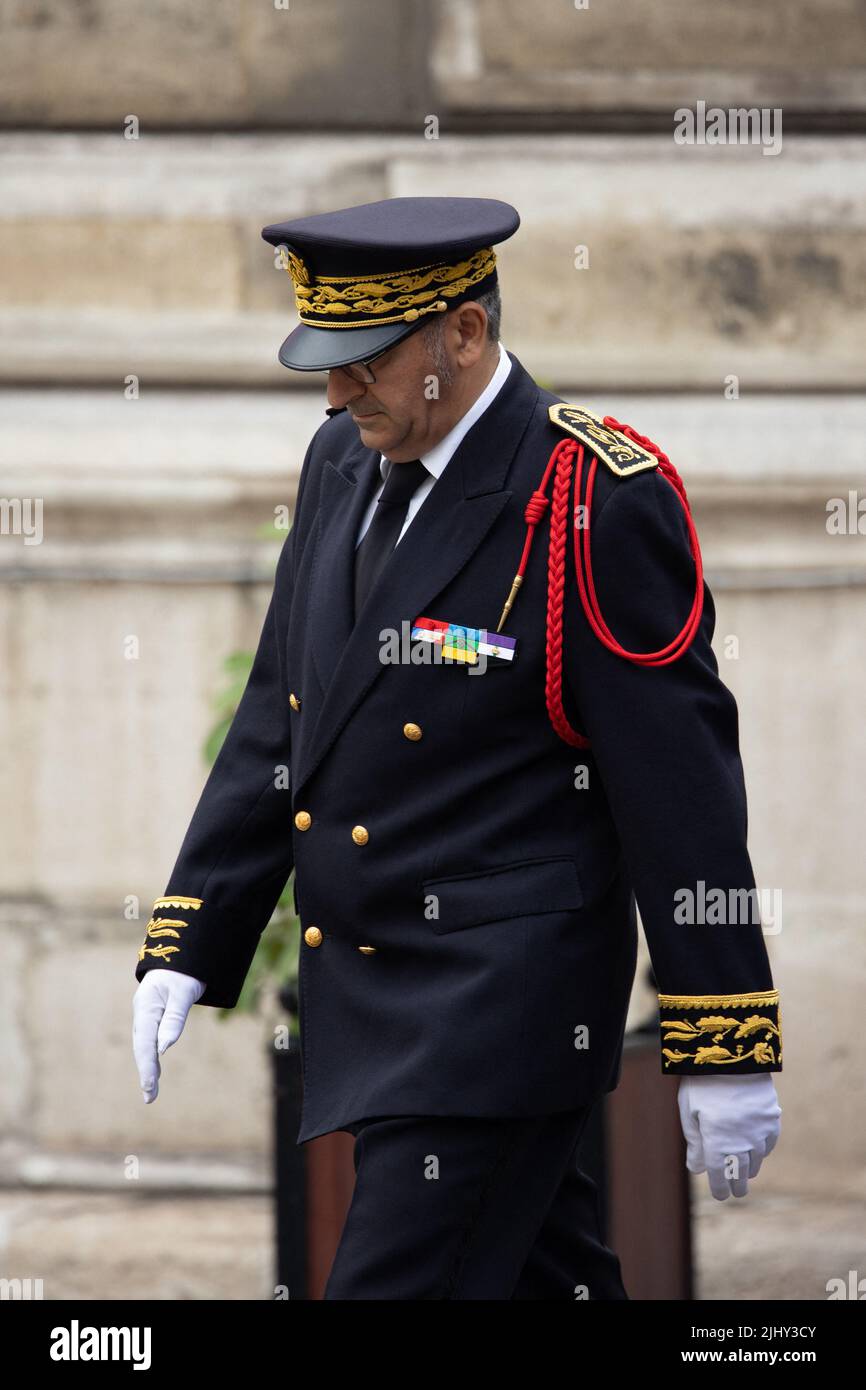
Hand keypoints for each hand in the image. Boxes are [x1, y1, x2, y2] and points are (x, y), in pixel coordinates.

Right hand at [133, 969, 205, 1103]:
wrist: (180, 953)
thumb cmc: (184, 972)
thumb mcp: (183, 992)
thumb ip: (174, 1019)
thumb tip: (164, 1049)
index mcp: (146, 1007)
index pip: (145, 1043)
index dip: (146, 1066)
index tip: (150, 1086)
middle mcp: (142, 1012)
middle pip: (141, 1047)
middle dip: (145, 1072)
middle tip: (150, 1098)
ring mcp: (146, 1014)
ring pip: (144, 1045)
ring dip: (147, 1067)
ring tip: (151, 1092)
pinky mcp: (153, 1016)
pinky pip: (150, 1040)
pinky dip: (151, 1056)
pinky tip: (154, 1071)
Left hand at [678, 1073, 780, 1200]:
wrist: (731, 1056)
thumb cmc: (703, 1083)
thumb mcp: (690, 1111)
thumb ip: (695, 1142)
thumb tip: (697, 1169)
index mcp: (717, 1142)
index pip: (720, 1176)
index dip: (720, 1188)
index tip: (721, 1195)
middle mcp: (741, 1142)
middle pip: (740, 1173)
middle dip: (737, 1184)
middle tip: (736, 1191)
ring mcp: (759, 1132)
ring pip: (756, 1160)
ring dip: (749, 1167)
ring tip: (744, 1171)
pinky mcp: (771, 1119)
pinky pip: (768, 1143)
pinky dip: (762, 1150)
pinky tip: (757, 1150)